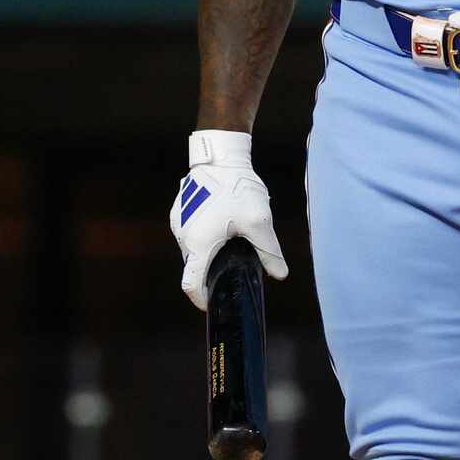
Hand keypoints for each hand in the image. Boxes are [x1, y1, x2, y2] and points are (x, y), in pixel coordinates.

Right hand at [171, 129, 288, 308]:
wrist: (220, 155)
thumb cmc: (238, 188)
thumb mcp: (259, 222)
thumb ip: (269, 252)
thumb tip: (280, 275)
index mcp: (198, 244)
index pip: (191, 284)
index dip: (201, 299)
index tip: (212, 304)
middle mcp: (183, 235)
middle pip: (194, 266)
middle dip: (210, 272)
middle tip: (233, 269)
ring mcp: (178, 222)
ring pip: (192, 248)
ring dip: (208, 252)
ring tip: (231, 243)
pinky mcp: (180, 210)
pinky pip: (190, 232)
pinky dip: (203, 236)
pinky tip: (223, 226)